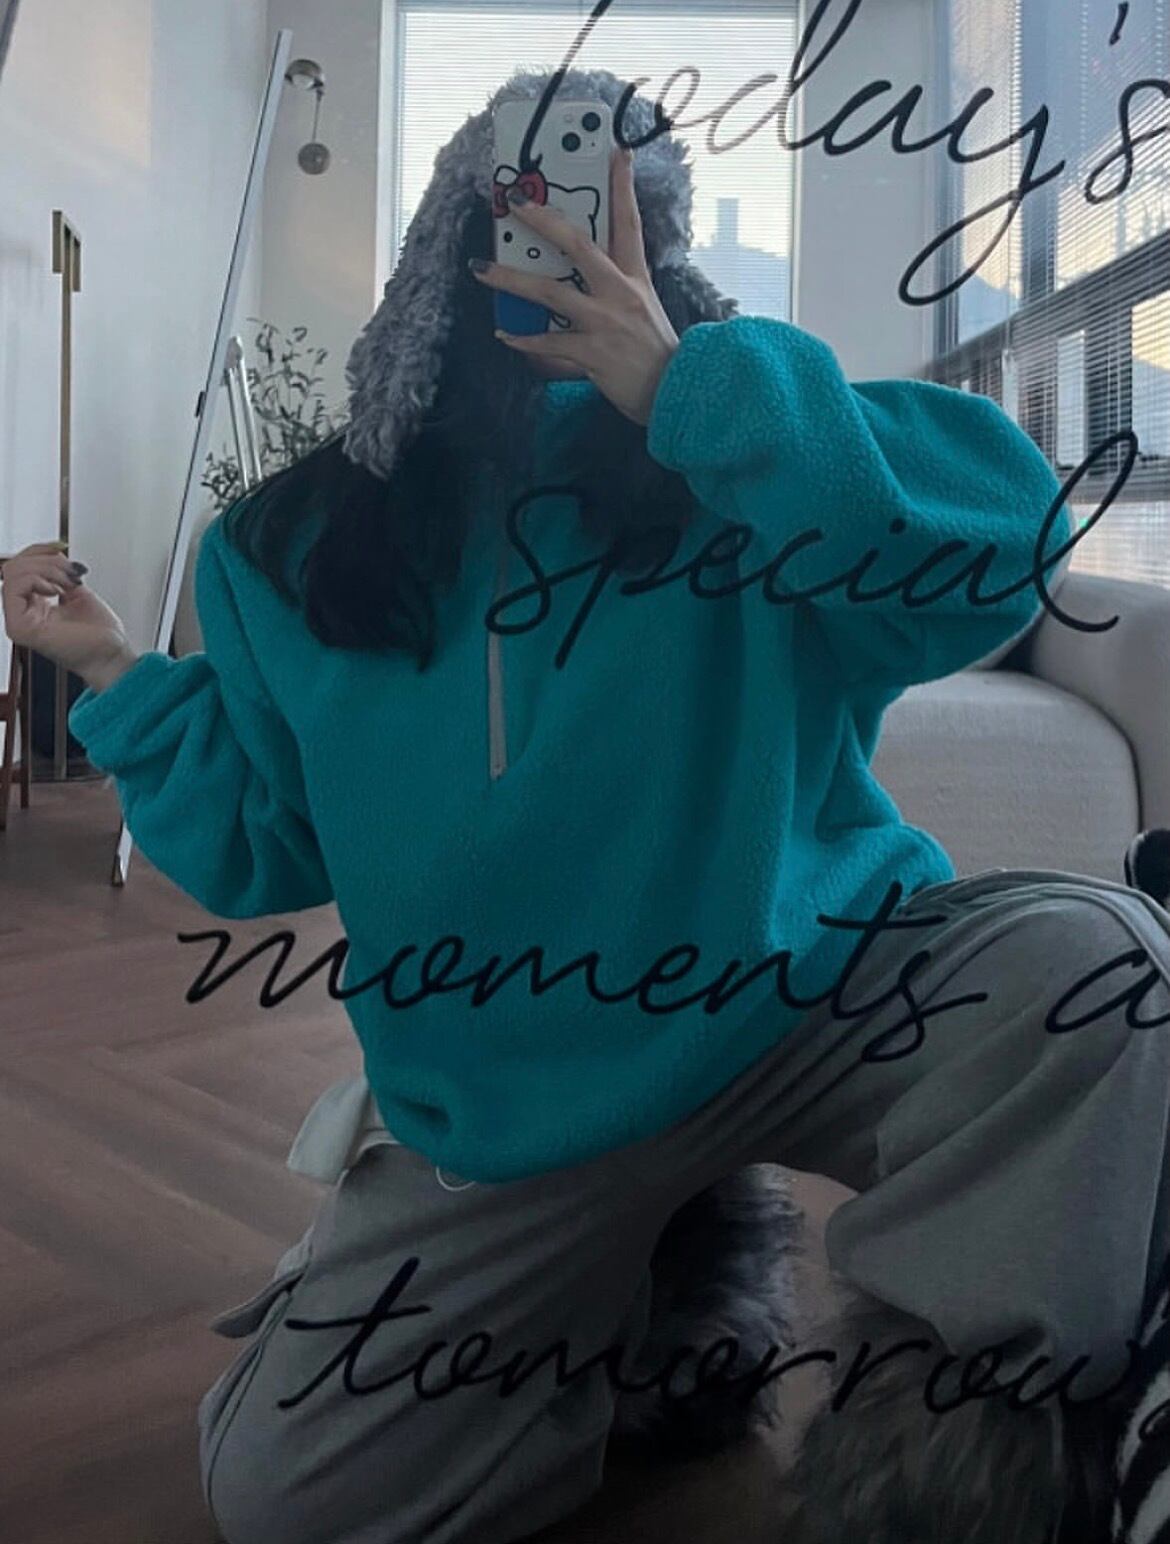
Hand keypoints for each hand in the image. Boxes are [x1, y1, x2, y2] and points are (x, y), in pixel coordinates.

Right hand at [1, 543, 135, 683]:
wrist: (111, 656)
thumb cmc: (100, 634)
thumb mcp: (77, 590)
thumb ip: (59, 572)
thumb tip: (53, 551)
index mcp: (33, 605)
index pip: (19, 567)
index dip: (39, 551)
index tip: (62, 549)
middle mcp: (22, 613)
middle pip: (13, 567)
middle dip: (46, 560)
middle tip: (71, 573)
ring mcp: (18, 622)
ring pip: (13, 573)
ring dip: (46, 570)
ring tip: (68, 584)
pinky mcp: (20, 628)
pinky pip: (14, 588)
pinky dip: (38, 580)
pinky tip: (57, 592)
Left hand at [470, 146, 680, 427]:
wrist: (676, 392)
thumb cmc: (655, 352)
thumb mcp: (644, 308)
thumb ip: (617, 288)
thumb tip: (580, 277)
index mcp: (635, 278)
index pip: (629, 223)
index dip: (623, 186)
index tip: (617, 152)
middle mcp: (620, 293)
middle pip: (578, 245)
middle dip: (544, 221)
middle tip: (515, 203)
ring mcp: (605, 322)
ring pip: (550, 292)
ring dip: (511, 280)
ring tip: (482, 269)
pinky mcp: (593, 353)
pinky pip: (549, 344)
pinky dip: (524, 339)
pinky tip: (505, 334)